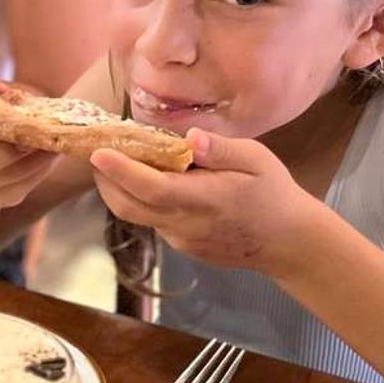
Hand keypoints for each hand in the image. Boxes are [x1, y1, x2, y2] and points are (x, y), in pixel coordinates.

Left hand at [88, 130, 327, 275]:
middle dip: (105, 180)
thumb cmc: (274, 193)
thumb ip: (221, 150)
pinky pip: (152, 221)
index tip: (98, 152)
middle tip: (95, 151)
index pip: (152, 188)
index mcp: (205, 200)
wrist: (288, 242)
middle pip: (128, 207)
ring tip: (116, 161)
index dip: (121, 171)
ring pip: (136, 215)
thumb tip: (191, 137)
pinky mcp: (181, 246)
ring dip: (119, 190)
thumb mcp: (257, 160)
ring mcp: (181, 239)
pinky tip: (148, 180)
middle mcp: (186, 224)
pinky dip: (140, 200)